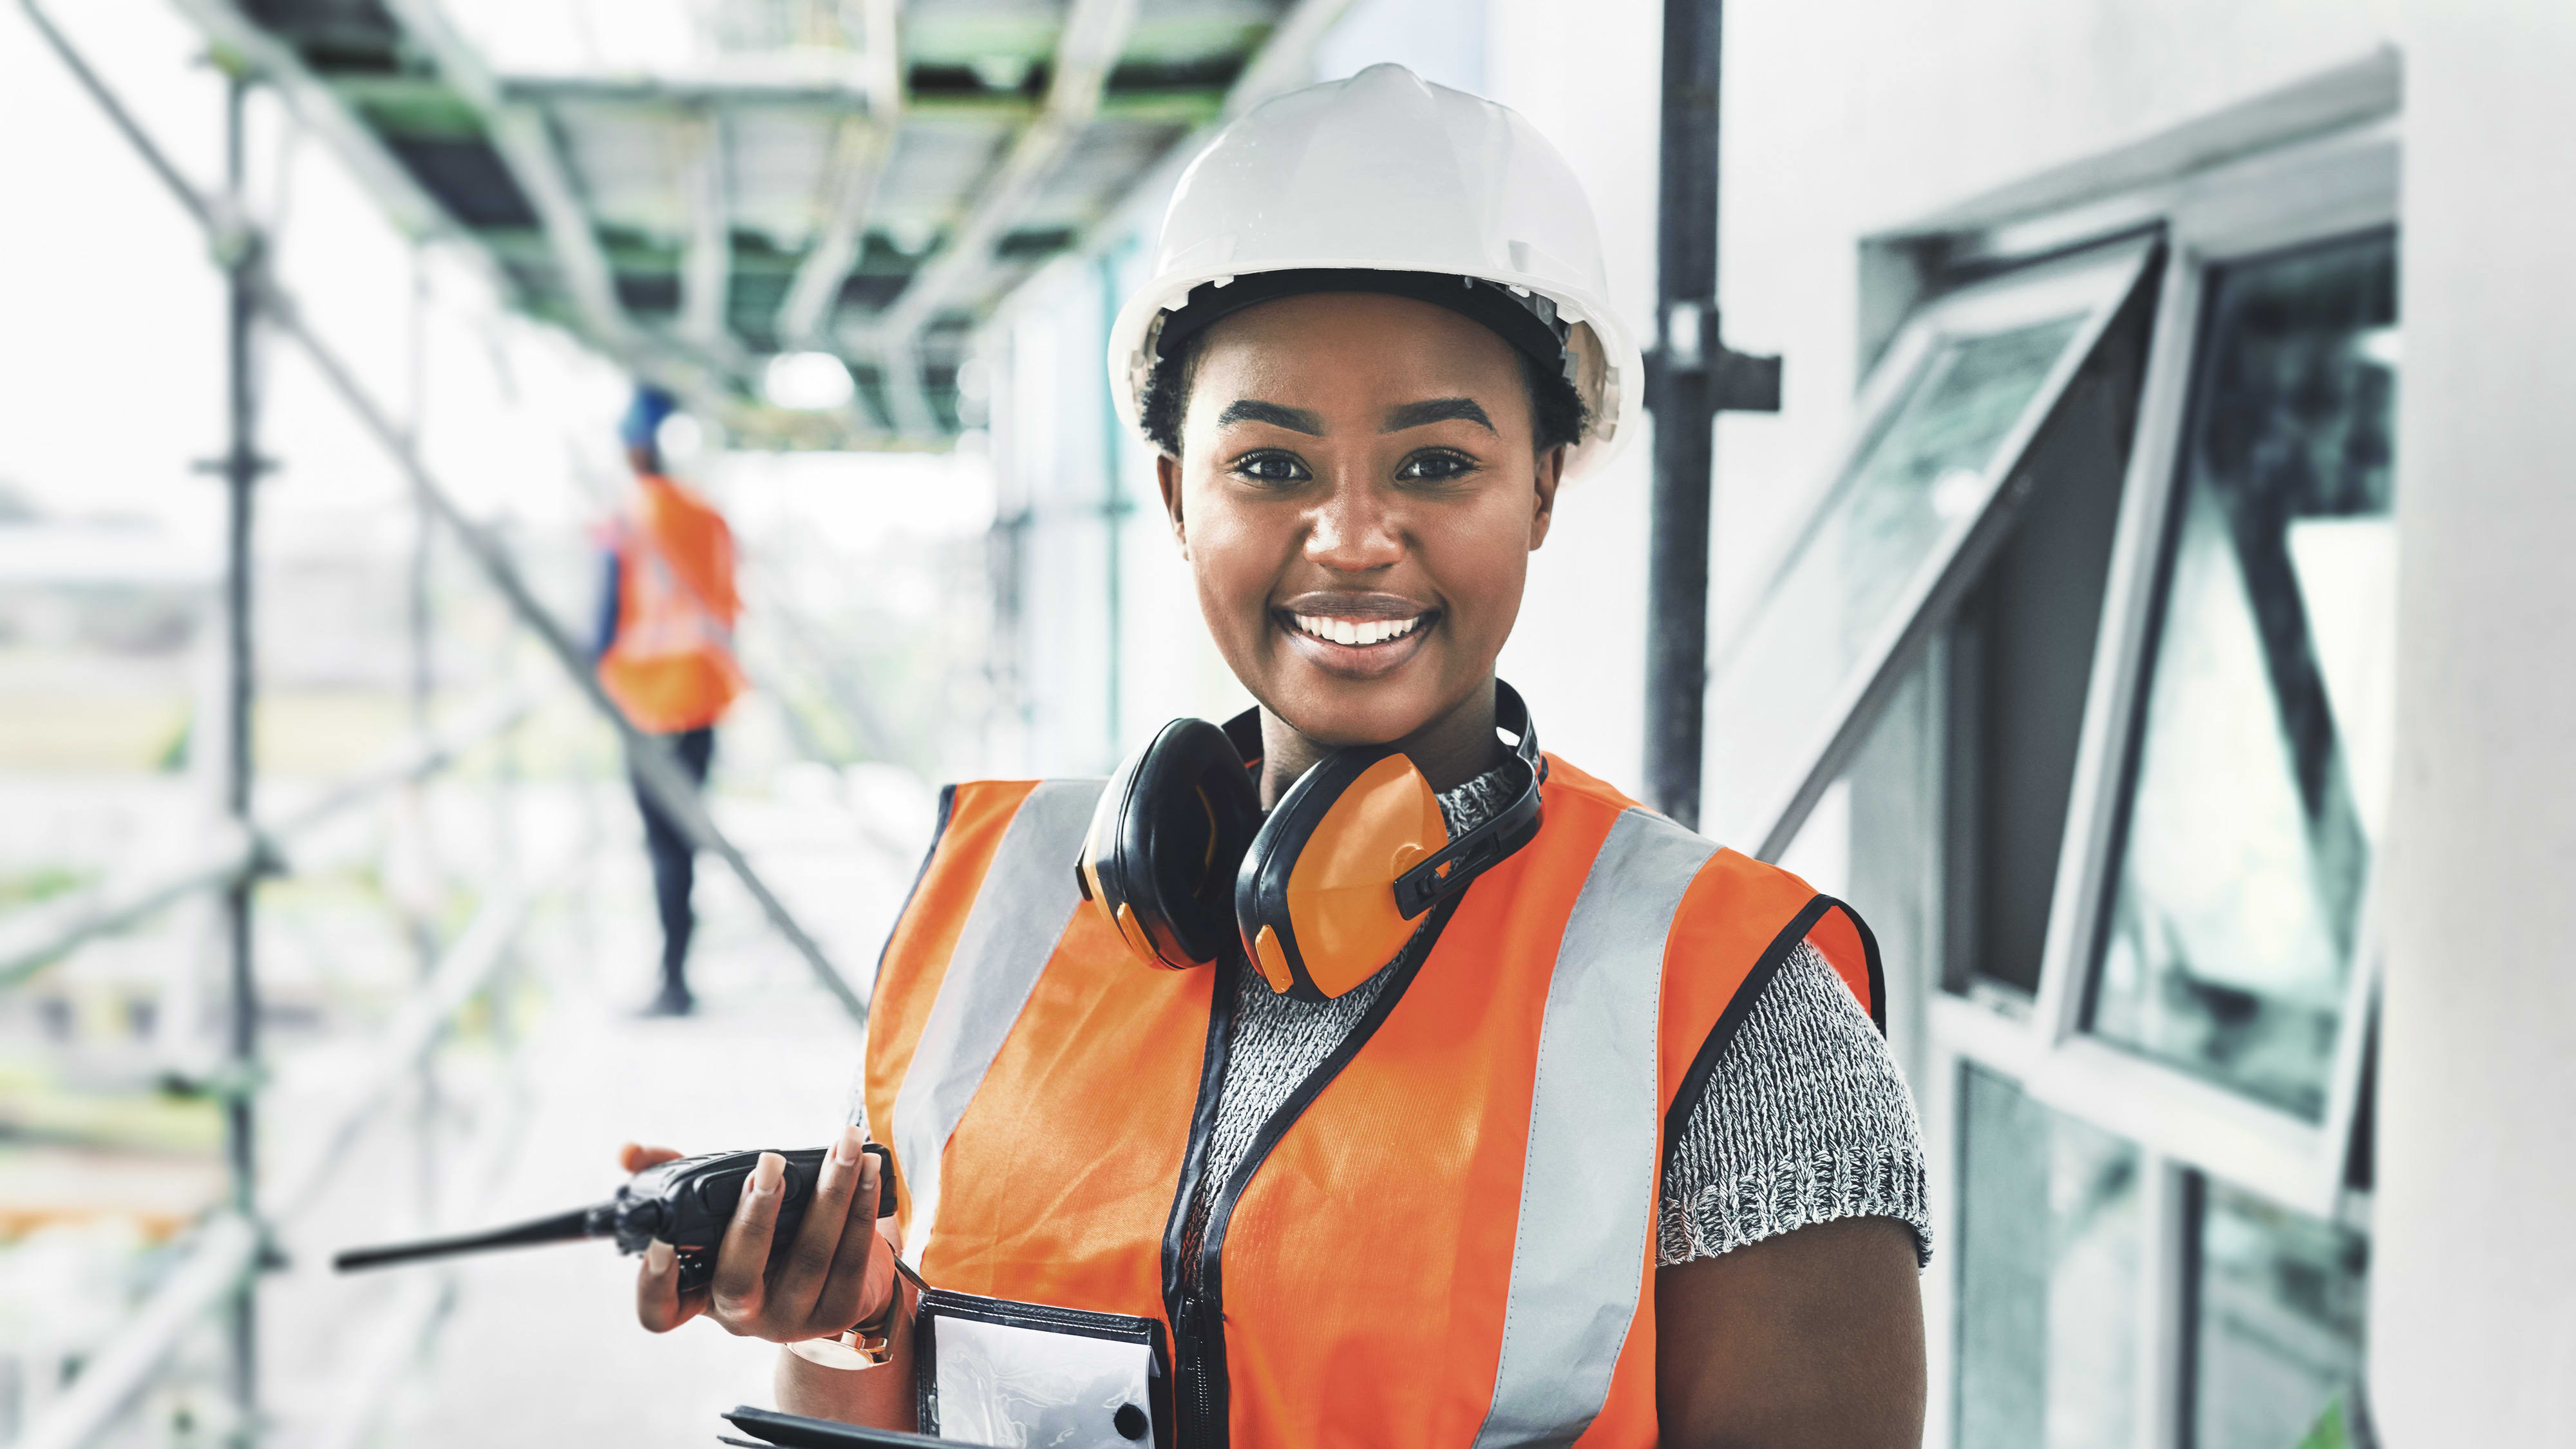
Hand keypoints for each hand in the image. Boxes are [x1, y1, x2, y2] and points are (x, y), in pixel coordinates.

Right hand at [627, 1125, 893, 1342]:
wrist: (838, 1282)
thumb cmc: (767, 1237)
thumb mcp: (722, 1213)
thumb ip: (677, 1175)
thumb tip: (630, 1151)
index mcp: (702, 1294)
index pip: (661, 1311)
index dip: (655, 1284)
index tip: (662, 1242)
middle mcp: (743, 1316)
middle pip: (739, 1279)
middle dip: (754, 1217)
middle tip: (768, 1164)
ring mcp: (793, 1318)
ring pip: (809, 1259)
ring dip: (830, 1194)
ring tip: (842, 1146)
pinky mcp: (841, 1310)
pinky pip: (852, 1257)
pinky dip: (861, 1207)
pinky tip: (867, 1169)